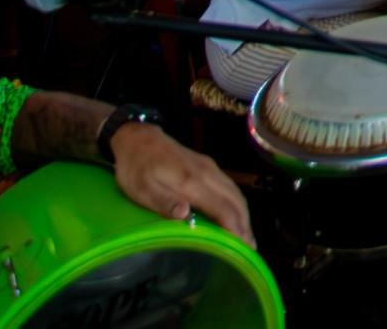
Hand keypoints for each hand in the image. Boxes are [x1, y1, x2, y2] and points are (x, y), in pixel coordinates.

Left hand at [106, 122, 253, 241]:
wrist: (138, 137)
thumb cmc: (136, 168)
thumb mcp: (141, 189)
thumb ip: (163, 202)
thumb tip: (185, 215)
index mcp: (191, 182)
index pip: (222, 207)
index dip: (235, 227)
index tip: (243, 247)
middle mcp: (207, 173)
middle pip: (235, 200)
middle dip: (245, 224)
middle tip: (249, 248)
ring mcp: (209, 167)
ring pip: (235, 192)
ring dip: (244, 214)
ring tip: (246, 235)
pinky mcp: (207, 165)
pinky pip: (229, 186)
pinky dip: (237, 203)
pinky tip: (234, 212)